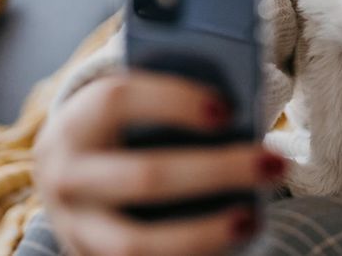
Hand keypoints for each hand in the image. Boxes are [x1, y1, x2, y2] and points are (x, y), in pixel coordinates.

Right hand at [32, 72, 287, 255]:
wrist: (67, 172)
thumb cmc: (122, 128)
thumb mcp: (132, 106)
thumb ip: (174, 104)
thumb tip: (239, 118)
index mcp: (78, 121)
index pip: (118, 100)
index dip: (173, 101)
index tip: (228, 110)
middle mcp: (67, 176)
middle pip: (144, 177)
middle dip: (216, 172)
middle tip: (274, 164)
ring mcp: (75, 227)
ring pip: (135, 243)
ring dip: (201, 235)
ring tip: (251, 220)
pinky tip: (229, 245)